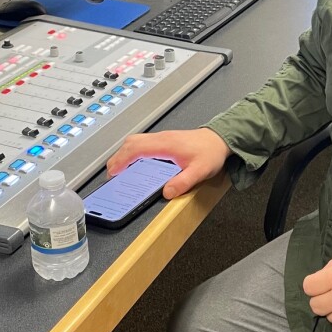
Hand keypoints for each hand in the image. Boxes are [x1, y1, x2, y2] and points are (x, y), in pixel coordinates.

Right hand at [106, 127, 230, 199]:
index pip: (136, 148)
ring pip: (135, 141)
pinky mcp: (163, 140)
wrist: (220, 139)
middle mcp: (161, 139)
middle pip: (131, 143)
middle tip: (112, 175)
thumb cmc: (211, 152)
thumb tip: (166, 193)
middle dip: (118, 158)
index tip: (113, 172)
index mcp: (166, 144)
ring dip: (124, 154)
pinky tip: (134, 164)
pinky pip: (142, 143)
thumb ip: (183, 182)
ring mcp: (161, 138)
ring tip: (119, 170)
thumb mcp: (200, 171)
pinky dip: (132, 152)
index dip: (122, 160)